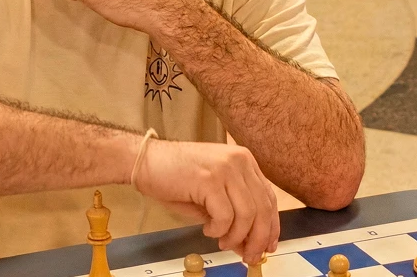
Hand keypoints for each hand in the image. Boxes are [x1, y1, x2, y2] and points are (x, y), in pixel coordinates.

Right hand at [132, 139, 279, 264]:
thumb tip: (249, 242)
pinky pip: (225, 216)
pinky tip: (207, 229)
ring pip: (247, 215)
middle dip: (258, 239)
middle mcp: (239, 161)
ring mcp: (225, 168)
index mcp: (243, 160)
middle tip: (248, 255)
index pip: (268, 197)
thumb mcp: (212, 193)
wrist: (145, 161)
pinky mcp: (209, 179)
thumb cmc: (174, 176)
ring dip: (236, 236)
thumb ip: (234, 213)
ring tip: (221, 241)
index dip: (271, 225)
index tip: (268, 245)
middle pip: (263, 208)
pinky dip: (218, 230)